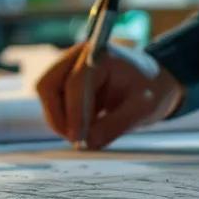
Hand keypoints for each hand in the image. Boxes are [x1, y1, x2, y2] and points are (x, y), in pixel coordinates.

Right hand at [36, 42, 185, 149]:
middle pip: (48, 84)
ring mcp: (68, 66)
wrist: (152, 83)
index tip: (78, 138)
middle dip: (58, 116)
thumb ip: (115, 126)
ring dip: (59, 119)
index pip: (76, 82)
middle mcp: (79, 56)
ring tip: (82, 136)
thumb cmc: (150, 90)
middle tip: (75, 139)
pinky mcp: (64, 80)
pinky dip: (63, 118)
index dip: (74, 112)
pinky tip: (84, 127)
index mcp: (100, 55)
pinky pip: (52, 101)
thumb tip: (87, 143)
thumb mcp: (142, 110)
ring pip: (47, 94)